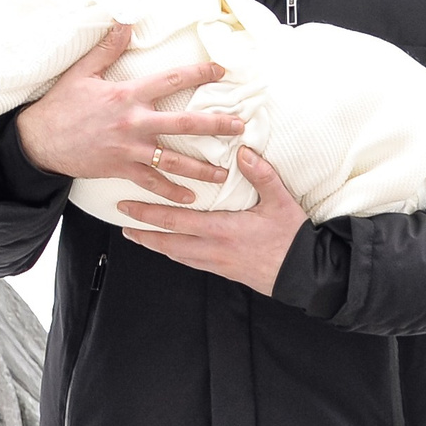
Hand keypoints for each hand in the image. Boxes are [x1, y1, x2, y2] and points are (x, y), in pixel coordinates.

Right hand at [15, 23, 241, 202]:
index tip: (221, 71)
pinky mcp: (121, 169)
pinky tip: (190, 197)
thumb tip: (124, 21)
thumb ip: (107, 49)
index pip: (170, 80)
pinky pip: (151, 183)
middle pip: (184, 123)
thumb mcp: (82, 72)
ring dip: (201, 167)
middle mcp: (134, 122)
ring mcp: (129, 149)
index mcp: (127, 94)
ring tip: (224, 173)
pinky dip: (171, 192)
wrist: (39, 141)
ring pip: (173, 160)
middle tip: (240, 127)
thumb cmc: (60, 105)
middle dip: (215, 125)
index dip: (198, 73)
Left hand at [118, 146, 305, 295]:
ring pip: (176, 254)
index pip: (175, 221)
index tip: (126, 207)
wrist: (305, 276)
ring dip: (154, 244)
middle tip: (121, 222)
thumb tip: (243, 150)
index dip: (147, 215)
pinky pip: (189, 262)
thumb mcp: (281, 201)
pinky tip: (169, 248)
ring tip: (136, 235)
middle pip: (167, 241)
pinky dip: (173, 253)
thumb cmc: (293, 237)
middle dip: (141, 231)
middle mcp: (213, 249)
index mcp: (222, 229)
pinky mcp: (223, 271)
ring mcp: (216, 263)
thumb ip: (261, 174)